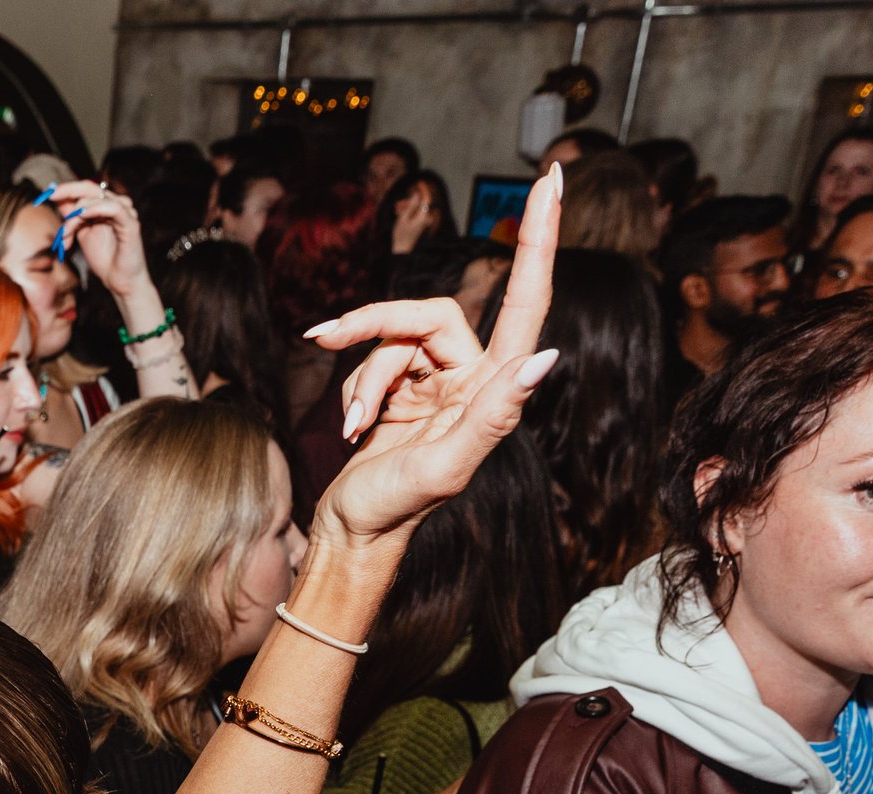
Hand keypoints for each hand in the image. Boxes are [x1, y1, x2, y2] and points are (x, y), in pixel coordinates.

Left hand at [46, 181, 152, 306]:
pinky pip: (114, 208)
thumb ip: (73, 217)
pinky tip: (82, 216)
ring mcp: (126, 212)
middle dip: (67, 192)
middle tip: (50, 196)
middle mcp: (117, 204)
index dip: (66, 189)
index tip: (47, 194)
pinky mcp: (131, 224)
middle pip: (90, 188)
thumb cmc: (104, 258)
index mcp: (105, 205)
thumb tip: (58, 199)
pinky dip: (95, 209)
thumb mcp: (82, 233)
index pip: (85, 188)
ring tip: (65, 234)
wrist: (118, 281)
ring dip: (75, 215)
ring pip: (97, 199)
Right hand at [304, 163, 562, 555]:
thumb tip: (545, 357)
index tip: (549, 179)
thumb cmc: (396, 511)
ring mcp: (437, 382)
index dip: (539, 239)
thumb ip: (494, 413)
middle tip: (323, 339)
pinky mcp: (401, 389)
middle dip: (375, 327)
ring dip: (362, 376)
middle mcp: (473, 378)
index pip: (525, 299)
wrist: (350, 535)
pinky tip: (352, 427)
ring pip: (393, 338)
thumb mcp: (445, 467)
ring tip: (353, 426)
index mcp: (496, 388)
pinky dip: (354, 388)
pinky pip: (372, 359)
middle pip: (426, 314)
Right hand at [390, 187, 437, 255]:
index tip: (419, 182)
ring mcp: (424, 222)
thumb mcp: (403, 219)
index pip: (426, 199)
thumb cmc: (401, 235)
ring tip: (396, 211)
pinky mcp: (421, 224)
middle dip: (409, 202)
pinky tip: (400, 214)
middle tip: (397, 205)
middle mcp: (426, 218)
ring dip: (407, 207)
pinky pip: (416, 214)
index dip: (424, 190)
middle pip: (420, 204)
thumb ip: (411, 205)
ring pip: (417, 209)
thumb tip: (417, 195)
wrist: (402, 250)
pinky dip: (409, 212)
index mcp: (423, 216)